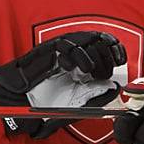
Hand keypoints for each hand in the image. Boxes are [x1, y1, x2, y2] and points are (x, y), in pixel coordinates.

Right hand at [0, 32, 125, 138]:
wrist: (24, 104)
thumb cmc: (51, 103)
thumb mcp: (79, 101)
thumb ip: (97, 94)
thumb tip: (115, 87)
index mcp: (87, 60)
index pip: (106, 43)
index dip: (115, 49)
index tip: (119, 61)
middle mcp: (76, 51)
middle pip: (99, 39)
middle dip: (104, 56)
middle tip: (100, 74)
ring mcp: (62, 50)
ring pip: (84, 39)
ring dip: (90, 55)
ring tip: (87, 72)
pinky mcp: (48, 50)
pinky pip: (65, 45)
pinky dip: (73, 56)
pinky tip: (71, 69)